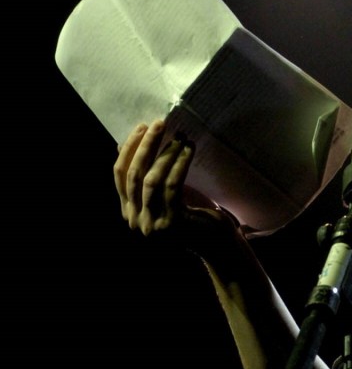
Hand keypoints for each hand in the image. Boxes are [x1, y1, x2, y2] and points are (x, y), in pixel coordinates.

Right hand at [113, 120, 234, 251]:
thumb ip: (146, 176)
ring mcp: (151, 223)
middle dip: (146, 146)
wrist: (214, 244)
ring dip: (165, 153)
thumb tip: (126, 145)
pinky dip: (180, 164)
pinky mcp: (171, 222)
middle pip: (134, 174)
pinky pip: (172, 185)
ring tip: (180, 136)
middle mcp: (135, 219)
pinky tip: (189, 149)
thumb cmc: (191, 215)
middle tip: (159, 124)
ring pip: (151, 180)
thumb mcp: (164, 195)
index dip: (129, 149)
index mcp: (129, 210)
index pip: (120, 175)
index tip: (141, 127)